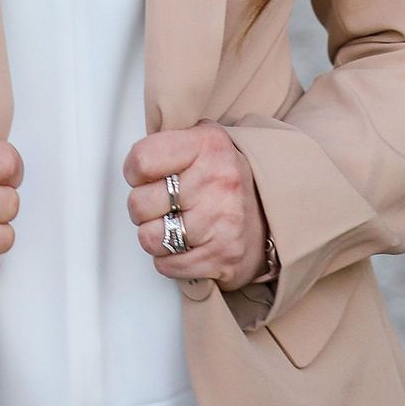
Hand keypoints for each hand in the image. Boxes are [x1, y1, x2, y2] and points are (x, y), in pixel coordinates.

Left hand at [123, 121, 268, 292]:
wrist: (272, 215)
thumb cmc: (225, 178)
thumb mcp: (203, 141)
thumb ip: (169, 141)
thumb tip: (132, 157)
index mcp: (208, 145)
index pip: (142, 159)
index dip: (134, 172)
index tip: (144, 177)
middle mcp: (217, 180)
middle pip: (139, 204)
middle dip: (143, 208)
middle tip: (162, 205)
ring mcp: (222, 221)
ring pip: (150, 238)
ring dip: (155, 236)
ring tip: (174, 225)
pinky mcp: (223, 257)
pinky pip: (166, 265)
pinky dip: (169, 259)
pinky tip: (186, 245)